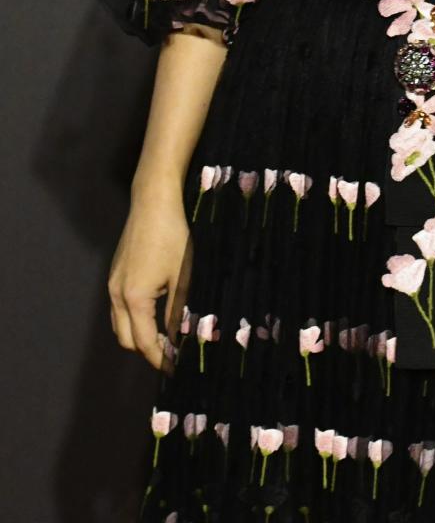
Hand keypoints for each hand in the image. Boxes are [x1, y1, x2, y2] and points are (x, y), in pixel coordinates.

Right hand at [108, 185, 192, 370]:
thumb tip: (183, 337)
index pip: (144, 342)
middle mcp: (116, 294)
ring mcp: (113, 283)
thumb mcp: (183, 275)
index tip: (176, 369)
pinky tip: (155, 312)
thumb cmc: (172, 237)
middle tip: (172, 354)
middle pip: (126, 339)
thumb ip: (180, 310)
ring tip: (165, 337)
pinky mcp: (116, 274)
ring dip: (139, 335)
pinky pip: (120, 307)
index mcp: (133, 298)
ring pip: (120, 324)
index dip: (160, 359)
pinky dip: (134, 318)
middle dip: (147, 351)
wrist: (153, 203)